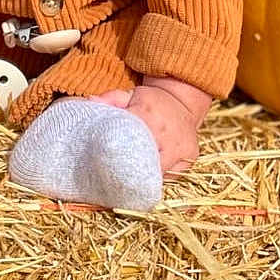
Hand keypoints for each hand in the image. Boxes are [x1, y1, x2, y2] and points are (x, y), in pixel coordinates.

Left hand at [90, 79, 208, 174]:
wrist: (184, 101)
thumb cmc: (152, 101)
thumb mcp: (132, 94)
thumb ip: (111, 99)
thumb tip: (89, 101)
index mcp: (148, 114)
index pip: (129, 137)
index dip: (116, 152)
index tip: (104, 164)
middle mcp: (166, 132)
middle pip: (144, 161)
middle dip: (129, 172)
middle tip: (115, 180)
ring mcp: (181, 147)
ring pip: (159, 173)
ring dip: (145, 178)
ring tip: (129, 185)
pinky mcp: (191, 156)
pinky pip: (172, 176)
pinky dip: (159, 178)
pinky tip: (148, 180)